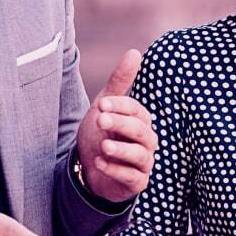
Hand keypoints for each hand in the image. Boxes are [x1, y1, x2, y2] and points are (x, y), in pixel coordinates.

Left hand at [77, 49, 156, 202]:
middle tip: (100, 120)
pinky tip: (99, 162)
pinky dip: (115, 170)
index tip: (102, 104)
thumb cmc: (102, 133)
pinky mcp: (136, 183)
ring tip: (104, 145)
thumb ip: (120, 82)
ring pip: (140, 155)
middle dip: (120, 124)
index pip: (136, 110)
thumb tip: (135, 52)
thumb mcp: (106, 105)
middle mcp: (146, 141)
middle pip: (140, 131)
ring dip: (121, 149)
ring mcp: (143, 163)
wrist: (89, 168)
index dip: (120, 106)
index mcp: (140, 120)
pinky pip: (131, 177)